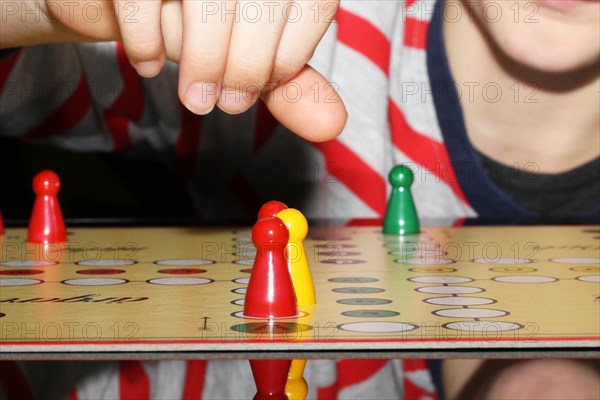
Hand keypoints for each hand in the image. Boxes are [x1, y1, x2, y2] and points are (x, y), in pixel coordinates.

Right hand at [6, 1, 345, 140]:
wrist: (134, 4)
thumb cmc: (203, 26)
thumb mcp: (255, 52)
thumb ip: (292, 84)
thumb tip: (333, 125)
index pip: (314, 2)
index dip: (291, 55)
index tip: (266, 83)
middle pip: (266, 2)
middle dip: (247, 67)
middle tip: (228, 104)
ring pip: (209, 1)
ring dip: (204, 62)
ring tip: (196, 98)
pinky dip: (146, 42)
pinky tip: (150, 63)